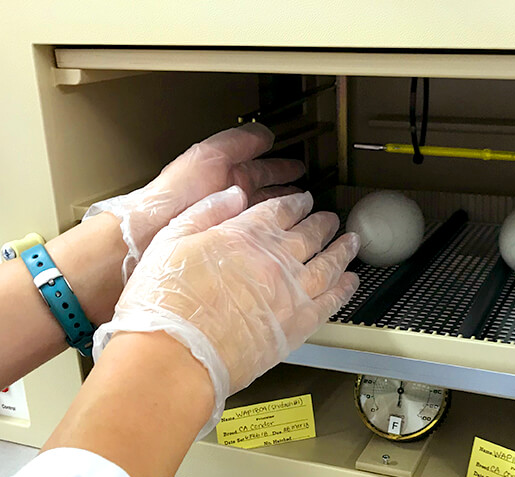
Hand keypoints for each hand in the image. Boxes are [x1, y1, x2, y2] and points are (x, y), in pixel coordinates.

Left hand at [85, 124, 303, 279]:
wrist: (147, 239)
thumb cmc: (170, 199)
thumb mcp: (207, 159)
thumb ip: (236, 143)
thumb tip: (265, 133)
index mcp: (224, 175)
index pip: (263, 168)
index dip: (283, 167)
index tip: (302, 168)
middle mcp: (228, 199)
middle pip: (267, 193)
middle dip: (288, 191)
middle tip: (310, 194)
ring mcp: (228, 224)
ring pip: (264, 216)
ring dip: (284, 215)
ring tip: (305, 218)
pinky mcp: (226, 246)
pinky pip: (256, 238)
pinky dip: (271, 236)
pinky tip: (283, 241)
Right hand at [93, 187, 359, 436]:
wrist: (176, 357)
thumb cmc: (165, 305)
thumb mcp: (169, 241)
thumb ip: (205, 212)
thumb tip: (233, 194)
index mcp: (244, 235)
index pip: (280, 211)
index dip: (295, 203)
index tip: (303, 201)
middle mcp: (275, 259)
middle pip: (310, 234)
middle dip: (322, 223)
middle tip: (331, 219)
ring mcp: (292, 292)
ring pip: (329, 264)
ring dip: (342, 250)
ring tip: (351, 242)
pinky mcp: (299, 325)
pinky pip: (332, 301)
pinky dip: (346, 289)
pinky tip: (352, 281)